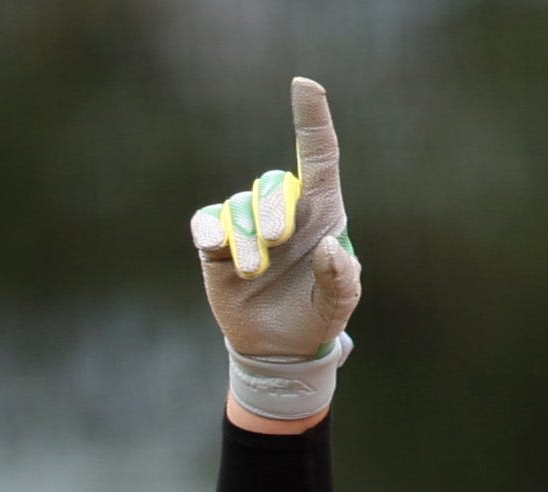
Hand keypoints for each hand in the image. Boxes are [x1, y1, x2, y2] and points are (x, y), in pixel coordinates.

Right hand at [193, 77, 363, 423]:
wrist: (278, 349)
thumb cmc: (316, 316)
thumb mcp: (339, 305)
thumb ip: (341, 278)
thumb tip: (329, 247)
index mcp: (321, 213)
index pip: (319, 156)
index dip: (312, 120)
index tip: (305, 85)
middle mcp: (284, 210)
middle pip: (272, 182)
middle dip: (272, 208)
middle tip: (276, 242)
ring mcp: (247, 224)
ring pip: (237, 207)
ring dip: (245, 240)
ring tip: (252, 274)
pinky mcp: (216, 242)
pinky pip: (207, 221)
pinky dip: (212, 233)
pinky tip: (218, 251)